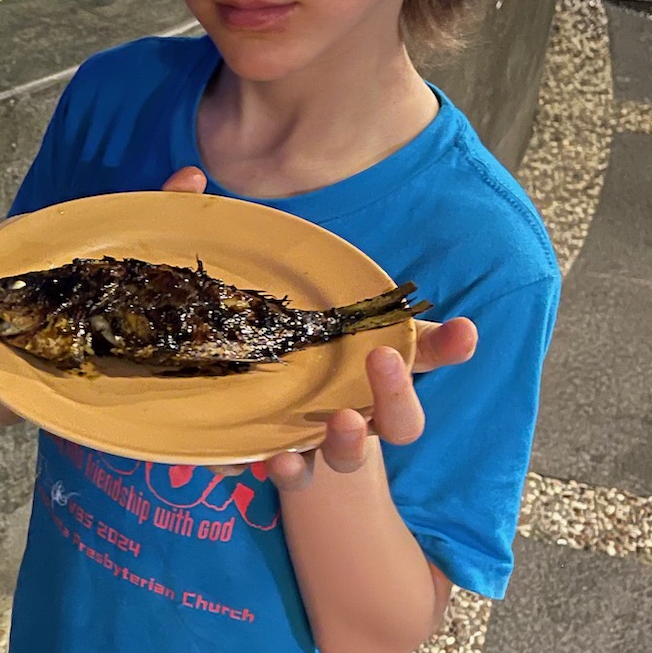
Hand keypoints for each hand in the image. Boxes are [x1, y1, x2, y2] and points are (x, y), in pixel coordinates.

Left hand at [158, 167, 477, 490]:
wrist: (186, 398)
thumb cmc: (224, 324)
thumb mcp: (215, 270)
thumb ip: (208, 224)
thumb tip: (192, 174)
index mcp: (355, 354)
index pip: (417, 349)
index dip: (446, 345)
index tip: (464, 331)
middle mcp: (347, 402)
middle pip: (401, 417)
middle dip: (400, 393)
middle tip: (381, 361)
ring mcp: (312, 437)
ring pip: (351, 456)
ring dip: (352, 443)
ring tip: (338, 424)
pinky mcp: (271, 461)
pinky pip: (289, 478)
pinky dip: (284, 471)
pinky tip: (269, 461)